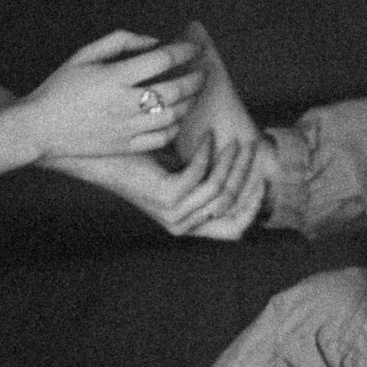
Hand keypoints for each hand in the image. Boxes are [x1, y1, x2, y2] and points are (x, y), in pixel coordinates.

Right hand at [16, 31, 204, 164]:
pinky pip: (161, 138)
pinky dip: (175, 126)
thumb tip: (155, 42)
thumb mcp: (85, 54)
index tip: (195, 49)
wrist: (39, 127)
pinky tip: (177, 117)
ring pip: (173, 115)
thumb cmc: (61, 86)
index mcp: (114, 76)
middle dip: (196, 78)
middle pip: (175, 89)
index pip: (162, 60)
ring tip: (194, 93)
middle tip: (204, 72)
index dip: (184, 51)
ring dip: (190, 102)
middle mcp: (124, 103)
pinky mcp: (125, 146)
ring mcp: (126, 127)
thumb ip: (121, 40)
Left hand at [54, 134, 270, 239]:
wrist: (102, 156)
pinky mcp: (165, 197)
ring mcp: (173, 214)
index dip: (254, 205)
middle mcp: (182, 225)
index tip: (264, 175)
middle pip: (232, 205)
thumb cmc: (141, 158)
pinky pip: (201, 175)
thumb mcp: (181, 171)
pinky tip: (205, 135)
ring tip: (234, 138)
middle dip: (248, 175)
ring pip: (219, 189)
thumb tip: (248, 162)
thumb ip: (209, 176)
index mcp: (188, 224)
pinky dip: (207, 152)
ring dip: (231, 160)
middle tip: (253, 145)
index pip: (234, 231)